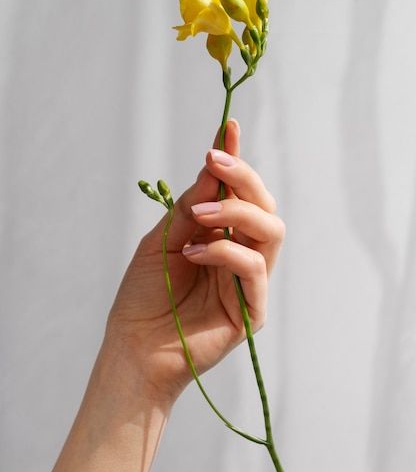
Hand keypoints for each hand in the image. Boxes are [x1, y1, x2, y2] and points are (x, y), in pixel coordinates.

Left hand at [106, 119, 285, 401]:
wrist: (134, 345)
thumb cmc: (146, 292)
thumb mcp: (164, 237)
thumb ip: (190, 205)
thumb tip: (213, 163)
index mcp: (222, 235)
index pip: (240, 193)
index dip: (237, 160)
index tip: (228, 126)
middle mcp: (241, 252)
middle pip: (264, 206)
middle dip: (242, 178)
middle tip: (214, 163)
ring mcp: (250, 281)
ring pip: (271, 231)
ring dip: (237, 212)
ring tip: (199, 215)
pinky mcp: (252, 309)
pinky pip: (254, 268)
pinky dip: (225, 251)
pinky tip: (195, 253)